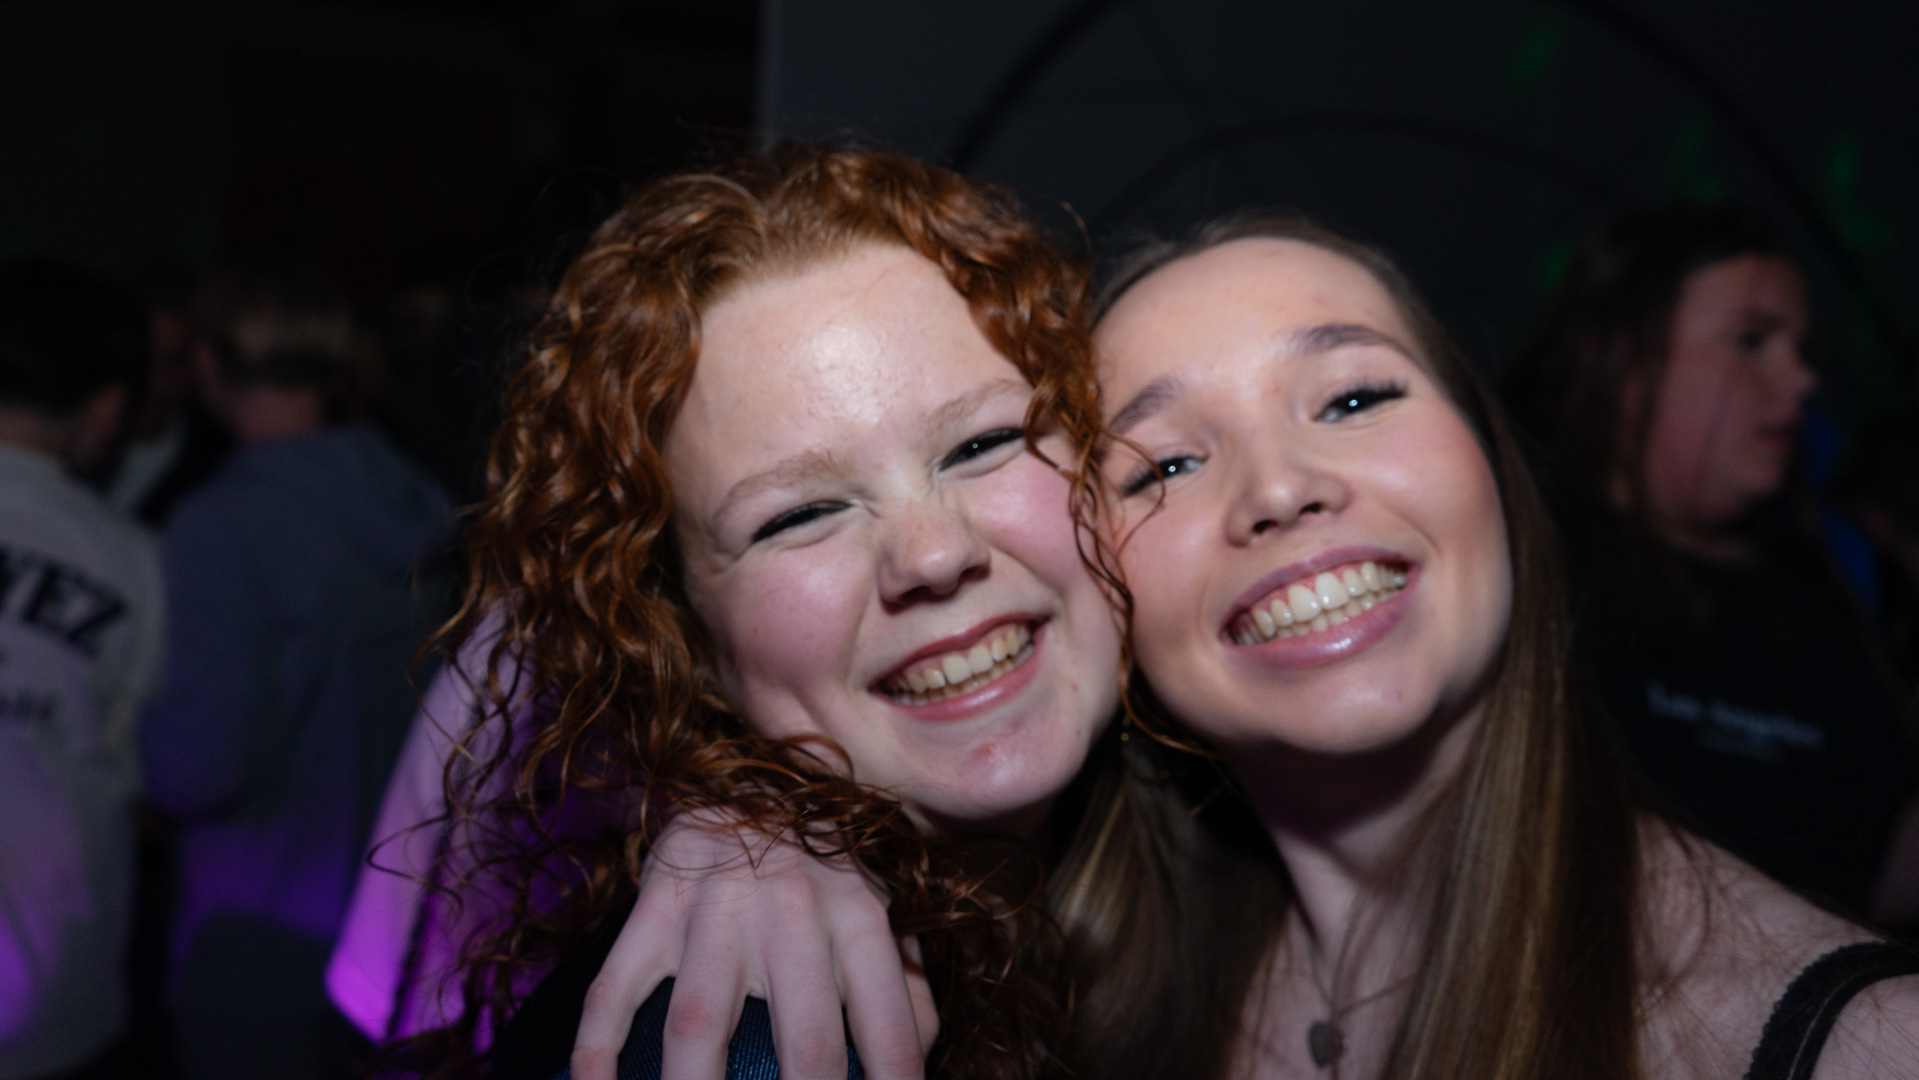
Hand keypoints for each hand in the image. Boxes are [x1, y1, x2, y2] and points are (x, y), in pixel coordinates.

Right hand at [569, 813, 937, 1079]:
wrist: (741, 785)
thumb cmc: (822, 873)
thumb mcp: (880, 912)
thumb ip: (907, 986)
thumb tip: (915, 1062)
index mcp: (859, 917)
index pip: (890, 1029)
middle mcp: (792, 912)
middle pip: (802, 1042)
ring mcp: (714, 911)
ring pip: (697, 1026)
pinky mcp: (653, 908)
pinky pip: (614, 990)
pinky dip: (597, 1053)